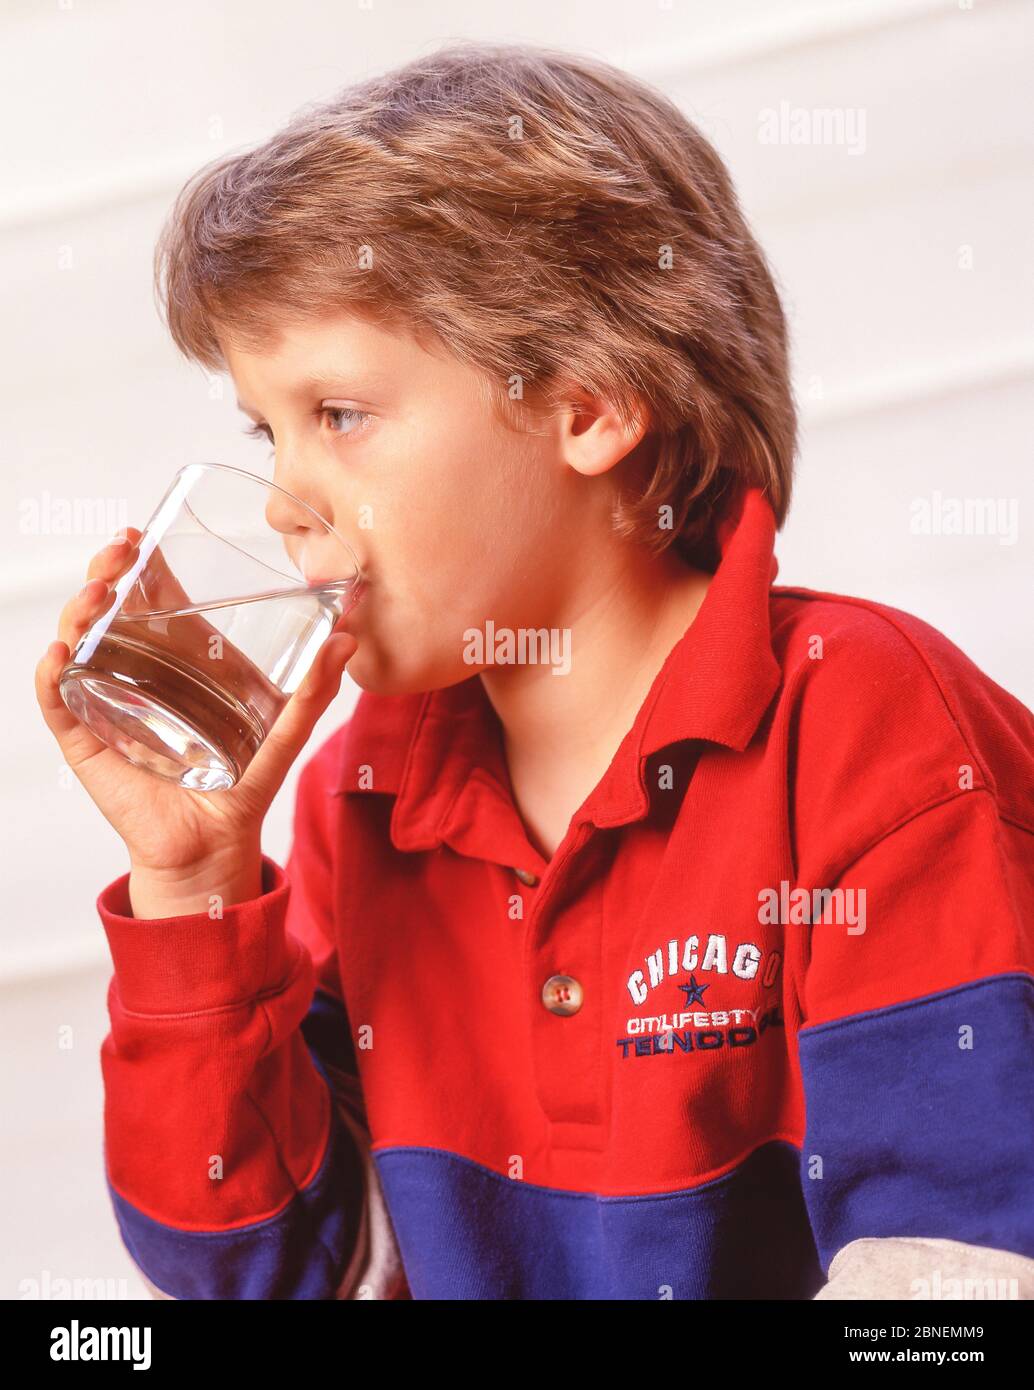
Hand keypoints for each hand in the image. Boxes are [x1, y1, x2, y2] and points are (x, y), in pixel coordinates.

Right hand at [35, 527, 358, 886]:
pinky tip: (59, 656)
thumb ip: (315, 689)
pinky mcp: (86, 740)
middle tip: (116, 554)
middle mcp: (132, 671)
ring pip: (75, 643)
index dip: (136, 563)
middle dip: (102, 574)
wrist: (214, 842)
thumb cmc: (244, 781)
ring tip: (94, 597)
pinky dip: (49, 676)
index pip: (146, 597)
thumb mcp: (284, 729)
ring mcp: (104, 701)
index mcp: (174, 659)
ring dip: (77, 612)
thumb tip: (349, 637)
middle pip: (105, 609)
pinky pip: (56, 701)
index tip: (138, 534)